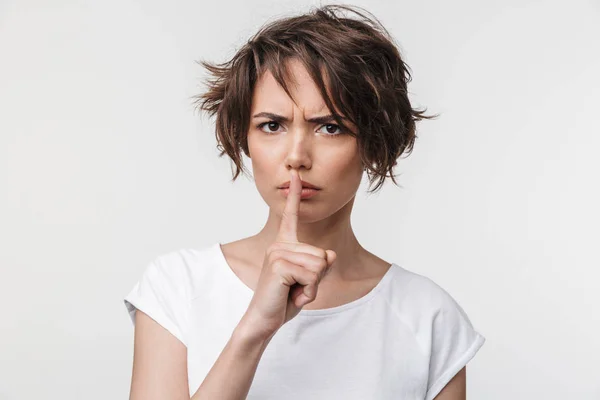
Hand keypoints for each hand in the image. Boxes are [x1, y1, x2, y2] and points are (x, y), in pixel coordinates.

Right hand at [239, 169, 336, 340]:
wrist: (264, 319)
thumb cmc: (284, 299)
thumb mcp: (309, 281)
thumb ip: (321, 265)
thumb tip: (329, 254)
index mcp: (284, 244)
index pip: (290, 215)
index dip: (294, 194)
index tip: (294, 173)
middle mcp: (279, 244)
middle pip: (321, 255)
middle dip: (317, 278)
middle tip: (296, 288)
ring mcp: (277, 253)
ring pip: (319, 265)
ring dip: (312, 286)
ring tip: (293, 291)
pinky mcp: (278, 265)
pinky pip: (312, 276)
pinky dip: (308, 292)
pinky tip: (291, 295)